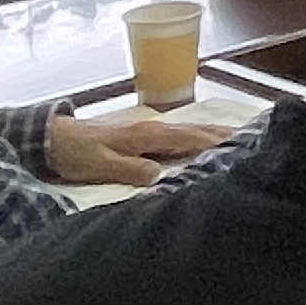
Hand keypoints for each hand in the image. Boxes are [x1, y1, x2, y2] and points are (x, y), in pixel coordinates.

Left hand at [47, 107, 225, 184]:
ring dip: (212, 133)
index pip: (190, 138)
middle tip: (253, 139)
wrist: (52, 138)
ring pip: (188, 130)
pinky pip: (178, 135)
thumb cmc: (76, 153)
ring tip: (237, 137)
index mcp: (148, 136)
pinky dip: (196, 136)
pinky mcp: (142, 135)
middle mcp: (153, 128)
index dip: (216, 142)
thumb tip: (160, 176)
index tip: (242, 145)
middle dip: (223, 133)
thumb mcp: (101, 165)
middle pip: (195, 130)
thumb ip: (131, 170)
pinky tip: (201, 141)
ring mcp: (148, 130)